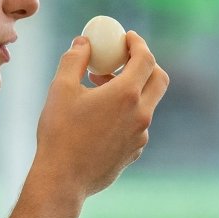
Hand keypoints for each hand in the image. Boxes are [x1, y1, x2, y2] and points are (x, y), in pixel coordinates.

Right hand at [32, 31, 169, 199]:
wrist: (63, 179)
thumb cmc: (59, 132)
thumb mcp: (61, 88)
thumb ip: (75, 59)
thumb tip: (84, 42)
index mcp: (126, 94)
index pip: (146, 58)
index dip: (138, 43)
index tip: (126, 38)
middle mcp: (141, 114)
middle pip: (159, 79)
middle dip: (145, 64)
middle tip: (123, 59)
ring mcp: (141, 135)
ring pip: (147, 103)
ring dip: (131, 89)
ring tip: (99, 88)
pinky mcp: (135, 151)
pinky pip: (138, 124)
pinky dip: (127, 112)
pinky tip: (101, 116)